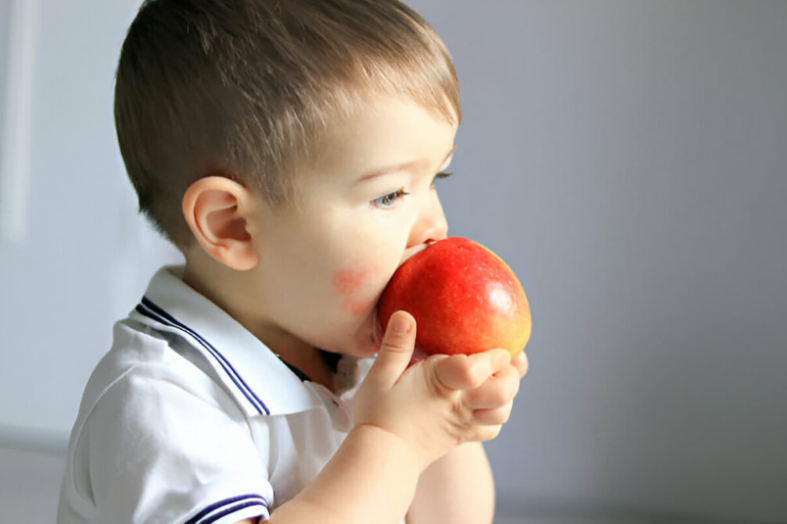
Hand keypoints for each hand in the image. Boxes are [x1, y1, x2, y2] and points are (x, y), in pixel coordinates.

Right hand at [352, 311, 517, 470]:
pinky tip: (485, 402)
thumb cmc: (378, 414)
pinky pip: (490, 429)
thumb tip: (405, 315)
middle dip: (512, 375)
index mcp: (441, 384)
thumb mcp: (380, 375)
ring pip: (501, 413)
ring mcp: (463, 423)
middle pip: (502, 394)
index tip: (499, 347)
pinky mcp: (461, 437)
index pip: (475, 370)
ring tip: (498, 377)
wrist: (380, 458)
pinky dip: (495, 415)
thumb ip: (396, 345)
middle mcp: (458, 404)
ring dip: (507, 395)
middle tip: (506, 360)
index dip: (494, 357)